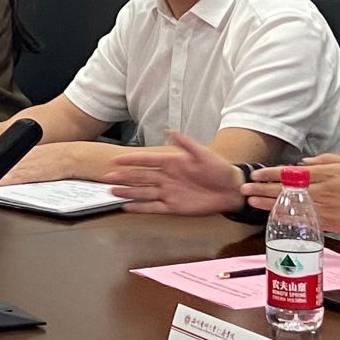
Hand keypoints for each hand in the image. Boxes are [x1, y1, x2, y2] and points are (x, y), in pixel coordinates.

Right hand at [107, 131, 246, 215]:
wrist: (231, 190)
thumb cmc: (219, 170)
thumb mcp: (204, 154)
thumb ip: (186, 144)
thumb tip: (171, 131)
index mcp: (172, 163)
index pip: (147, 161)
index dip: (131, 160)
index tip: (116, 160)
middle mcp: (167, 178)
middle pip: (141, 177)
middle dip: (124, 177)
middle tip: (108, 177)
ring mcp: (169, 193)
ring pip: (143, 192)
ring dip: (128, 192)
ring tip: (113, 191)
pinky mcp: (173, 207)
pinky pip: (153, 208)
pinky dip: (140, 208)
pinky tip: (128, 207)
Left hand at [245, 153, 339, 234]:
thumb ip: (325, 160)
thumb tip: (304, 162)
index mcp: (324, 174)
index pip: (290, 173)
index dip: (270, 174)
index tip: (255, 174)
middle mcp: (319, 192)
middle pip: (284, 190)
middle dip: (262, 189)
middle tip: (244, 189)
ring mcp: (321, 209)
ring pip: (289, 206)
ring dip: (267, 204)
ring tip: (251, 202)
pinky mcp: (326, 224)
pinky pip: (301, 221)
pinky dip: (286, 219)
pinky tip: (273, 217)